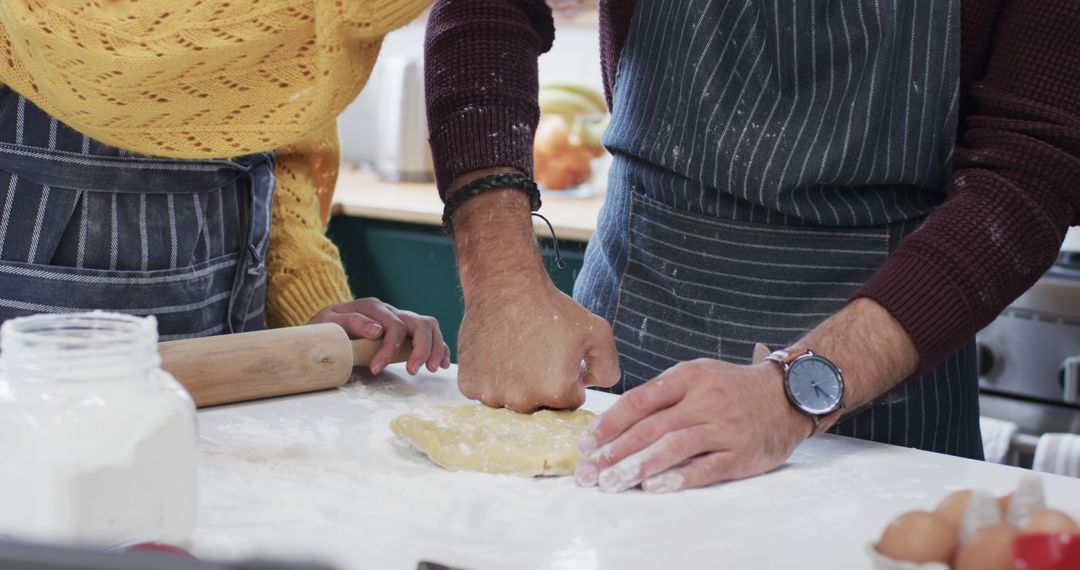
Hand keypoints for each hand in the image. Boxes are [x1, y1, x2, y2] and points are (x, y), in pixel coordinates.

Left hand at [308, 298, 450, 375]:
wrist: (323, 327)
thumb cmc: (324, 327)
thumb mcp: (328, 322)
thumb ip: (351, 322)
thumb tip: (377, 330)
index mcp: (373, 307)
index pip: (393, 325)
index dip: (389, 348)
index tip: (376, 370)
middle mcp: (391, 311)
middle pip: (420, 323)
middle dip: (421, 348)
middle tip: (413, 371)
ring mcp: (401, 319)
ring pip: (429, 327)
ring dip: (434, 348)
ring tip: (430, 369)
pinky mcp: (406, 331)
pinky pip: (431, 335)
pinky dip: (440, 348)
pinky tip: (441, 364)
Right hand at [457, 279, 620, 411]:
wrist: (505, 285)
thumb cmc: (551, 307)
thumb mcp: (598, 331)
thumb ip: (609, 368)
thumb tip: (594, 387)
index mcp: (556, 392)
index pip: (571, 401)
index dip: (569, 378)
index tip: (560, 358)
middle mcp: (522, 400)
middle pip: (540, 405)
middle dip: (543, 385)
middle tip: (538, 353)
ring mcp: (492, 395)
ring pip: (511, 401)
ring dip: (516, 384)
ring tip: (517, 352)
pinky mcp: (469, 385)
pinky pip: (486, 392)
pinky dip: (492, 378)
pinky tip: (497, 354)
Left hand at [573, 359, 810, 492]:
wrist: (786, 396)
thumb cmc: (731, 389)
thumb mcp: (696, 376)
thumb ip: (661, 396)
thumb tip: (614, 424)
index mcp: (687, 377)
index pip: (638, 401)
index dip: (608, 424)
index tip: (585, 444)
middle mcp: (704, 400)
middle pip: (650, 428)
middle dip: (614, 452)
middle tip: (589, 473)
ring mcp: (723, 427)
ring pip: (673, 447)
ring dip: (638, 467)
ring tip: (612, 483)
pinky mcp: (740, 453)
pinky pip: (705, 468)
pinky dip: (678, 478)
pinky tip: (654, 487)